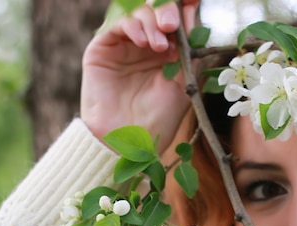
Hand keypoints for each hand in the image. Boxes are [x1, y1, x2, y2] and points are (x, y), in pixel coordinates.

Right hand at [81, 0, 198, 152]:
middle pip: (156, 10)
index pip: (176, 19)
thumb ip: (189, 50)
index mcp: (167, 51)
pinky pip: (117, 24)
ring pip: (137, 13)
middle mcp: (145, 44)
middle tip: (172, 25)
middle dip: (166, 10)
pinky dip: (132, 27)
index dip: (184, 6)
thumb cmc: (158, 118)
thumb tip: (194, 16)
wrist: (128, 141)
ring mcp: (124, 45)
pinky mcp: (102, 48)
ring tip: (159, 45)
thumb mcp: (184, 82)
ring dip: (151, 21)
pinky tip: (144, 43)